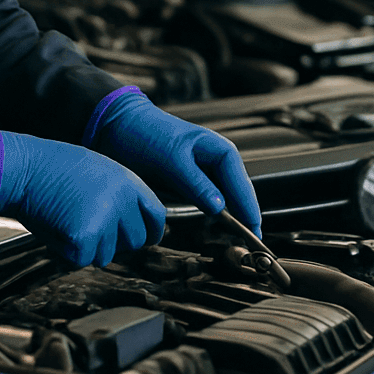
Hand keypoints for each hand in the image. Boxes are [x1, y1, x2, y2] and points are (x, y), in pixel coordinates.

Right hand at [0, 130, 166, 267]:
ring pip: (106, 255)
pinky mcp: (84, 238)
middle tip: (88, 228)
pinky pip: (82, 260)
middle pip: (135, 241)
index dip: (150, 231)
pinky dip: (67, 252)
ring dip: (88, 247)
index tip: (145, 238)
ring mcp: (104, 221)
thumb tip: (129, 224)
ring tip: (66, 219)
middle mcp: (121, 201)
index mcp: (127, 181)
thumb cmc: (49, 168)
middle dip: (115, 242)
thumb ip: (117, 194)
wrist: (21, 169)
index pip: (156, 216)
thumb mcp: (96, 171)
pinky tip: (56, 228)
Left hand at [86, 87, 261, 237]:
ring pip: (224, 202)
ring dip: (230, 220)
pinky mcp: (188, 182)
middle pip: (238, 196)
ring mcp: (203, 173)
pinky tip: (213, 230)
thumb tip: (220, 210)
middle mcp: (216, 162)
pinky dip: (211, 216)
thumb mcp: (171, 160)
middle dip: (245, 219)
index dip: (250, 212)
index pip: (242, 187)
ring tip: (239, 244)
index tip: (256, 237)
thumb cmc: (144, 135)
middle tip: (251, 247)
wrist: (117, 125)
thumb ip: (196, 184)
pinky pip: (206, 202)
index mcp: (220, 151)